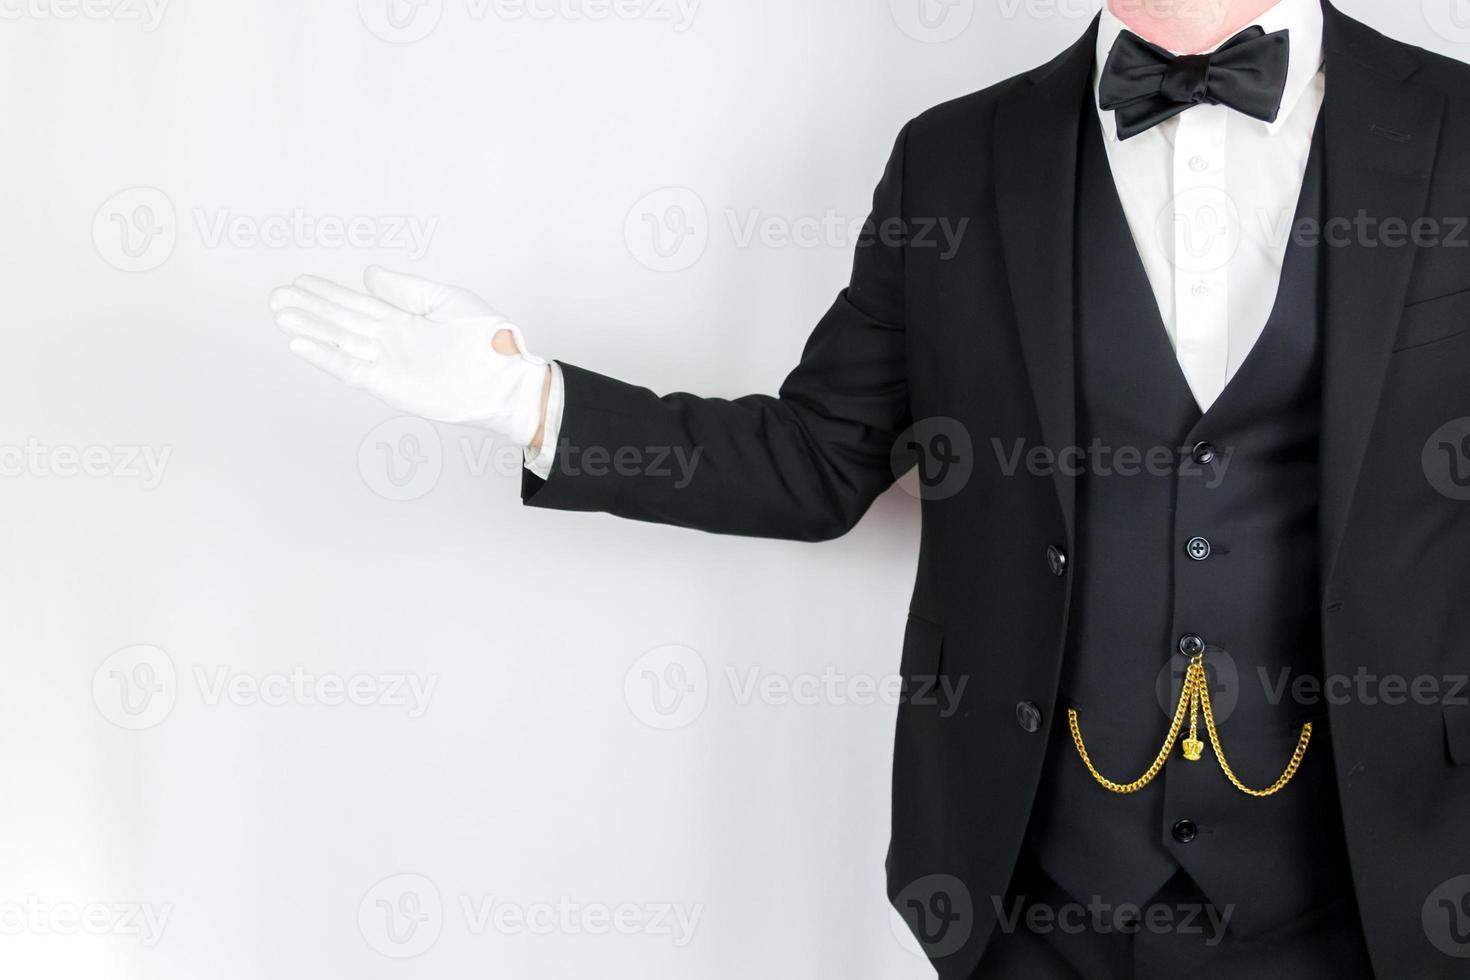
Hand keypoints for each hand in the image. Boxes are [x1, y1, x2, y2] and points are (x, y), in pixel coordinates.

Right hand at [270, 267, 552, 448]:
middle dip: (309, 308)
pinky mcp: (389, 385)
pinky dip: (325, 356)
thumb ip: (405, 289)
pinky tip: (300, 343)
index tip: (301, 280)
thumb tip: (369, 274)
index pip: (358, 304)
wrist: (505, 377)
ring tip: (280, 313)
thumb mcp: (445, 299)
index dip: (328, 293)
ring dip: (309, 328)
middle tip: (276, 296)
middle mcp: (391, 341)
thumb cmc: (487, 340)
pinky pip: (350, 368)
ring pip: (340, 341)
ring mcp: (388, 363)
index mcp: (405, 320)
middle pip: (341, 321)